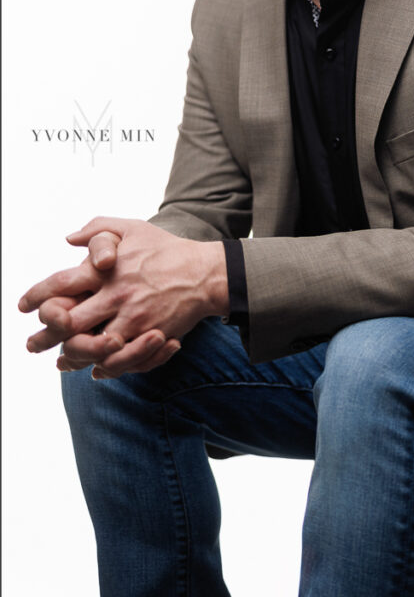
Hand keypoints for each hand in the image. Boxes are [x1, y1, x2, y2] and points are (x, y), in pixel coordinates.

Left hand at [19, 217, 227, 377]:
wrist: (206, 273)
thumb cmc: (167, 249)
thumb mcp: (133, 228)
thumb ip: (99, 229)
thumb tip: (69, 239)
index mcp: (107, 270)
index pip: (60, 284)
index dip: (37, 296)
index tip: (24, 305)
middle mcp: (115, 296)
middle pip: (67, 324)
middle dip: (44, 336)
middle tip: (31, 344)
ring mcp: (132, 319)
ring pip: (90, 348)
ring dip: (72, 356)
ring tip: (61, 361)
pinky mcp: (148, 336)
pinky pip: (119, 360)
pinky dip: (104, 367)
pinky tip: (95, 368)